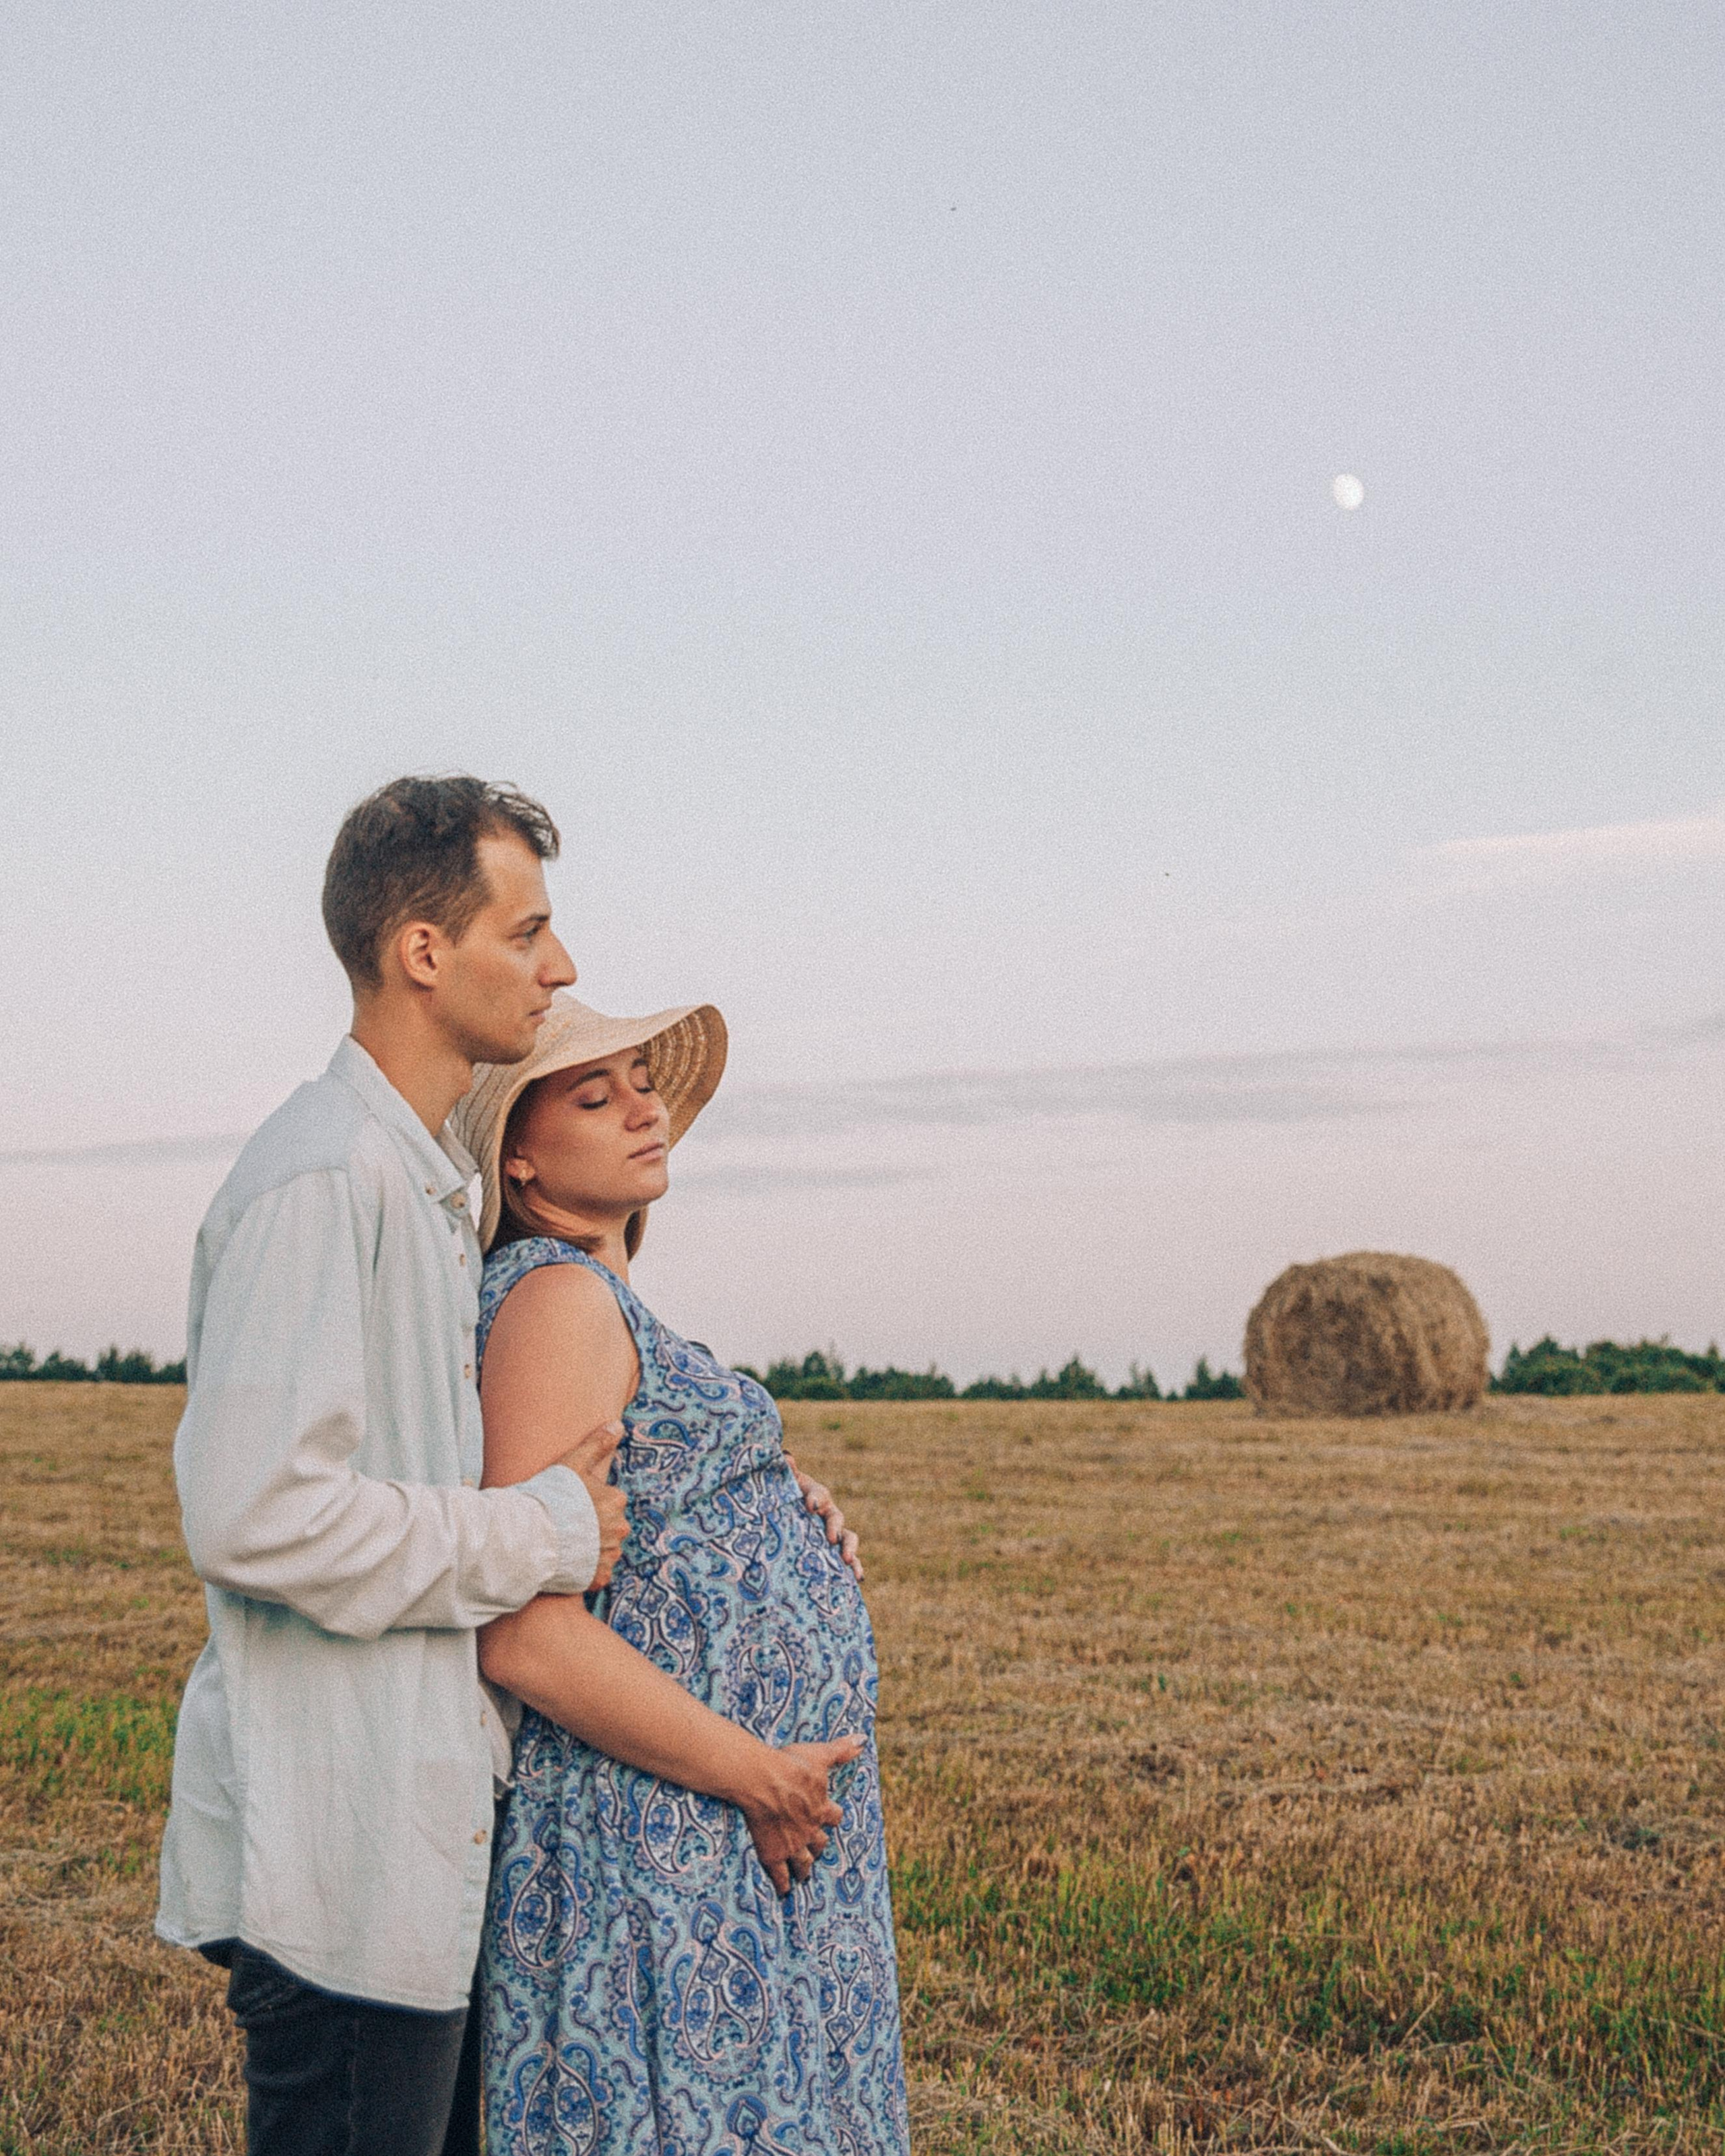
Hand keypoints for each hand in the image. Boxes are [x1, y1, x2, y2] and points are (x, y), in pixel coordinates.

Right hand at [558, 1420, 626, 1588]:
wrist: (529, 1536)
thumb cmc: (549, 1496)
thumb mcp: (572, 1463)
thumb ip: (596, 1444)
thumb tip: (618, 1425)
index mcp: (616, 1500)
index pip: (609, 1501)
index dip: (588, 1504)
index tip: (570, 1506)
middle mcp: (619, 1528)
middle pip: (609, 1527)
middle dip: (593, 1527)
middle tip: (565, 1526)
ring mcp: (610, 1554)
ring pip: (605, 1549)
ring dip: (591, 1549)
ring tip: (564, 1544)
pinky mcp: (599, 1577)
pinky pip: (599, 1573)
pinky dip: (587, 1570)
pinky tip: (569, 1563)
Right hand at [733, 1734, 865, 1895]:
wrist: (764, 1780)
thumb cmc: (791, 1765)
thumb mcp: (819, 1755)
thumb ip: (841, 1750)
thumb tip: (863, 1740)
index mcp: (822, 1808)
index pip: (834, 1817)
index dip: (832, 1817)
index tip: (831, 1819)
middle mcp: (810, 1830)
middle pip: (820, 1843)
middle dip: (819, 1847)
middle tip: (817, 1852)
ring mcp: (792, 1845)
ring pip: (803, 1862)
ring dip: (805, 1869)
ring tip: (804, 1876)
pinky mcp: (773, 1854)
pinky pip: (780, 1875)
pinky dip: (783, 1885)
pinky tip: (784, 1893)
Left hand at [785, 1454, 862, 1580]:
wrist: (785, 1515)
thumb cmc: (782, 1498)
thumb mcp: (780, 1487)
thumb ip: (784, 1473)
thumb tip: (786, 1457)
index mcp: (814, 1495)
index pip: (818, 1493)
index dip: (816, 1497)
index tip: (810, 1505)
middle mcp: (828, 1512)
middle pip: (836, 1517)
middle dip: (835, 1527)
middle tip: (831, 1538)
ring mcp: (834, 1532)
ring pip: (848, 1538)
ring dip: (850, 1548)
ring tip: (848, 1560)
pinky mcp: (835, 1550)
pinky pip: (849, 1558)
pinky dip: (856, 1567)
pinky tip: (859, 1578)